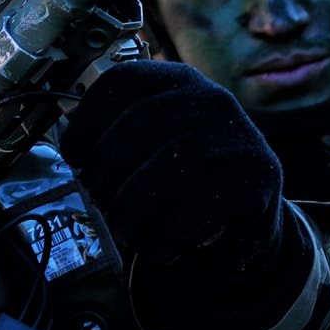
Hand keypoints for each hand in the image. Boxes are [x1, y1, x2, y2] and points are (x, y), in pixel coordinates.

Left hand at [59, 61, 313, 329]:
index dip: (86, 121)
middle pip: (136, 128)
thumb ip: (119, 137)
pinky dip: (165, 237)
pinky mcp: (257, 177)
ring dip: (131, 212)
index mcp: (178, 81)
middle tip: (101, 205)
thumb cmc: (188, 180)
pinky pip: (193, 209)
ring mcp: (238, 135)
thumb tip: (72, 153)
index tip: (73, 158)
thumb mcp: (156, 144)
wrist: (253, 219)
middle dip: (106, 174)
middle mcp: (210, 98)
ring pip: (161, 172)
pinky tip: (161, 249)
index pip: (121, 82)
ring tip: (127, 231)